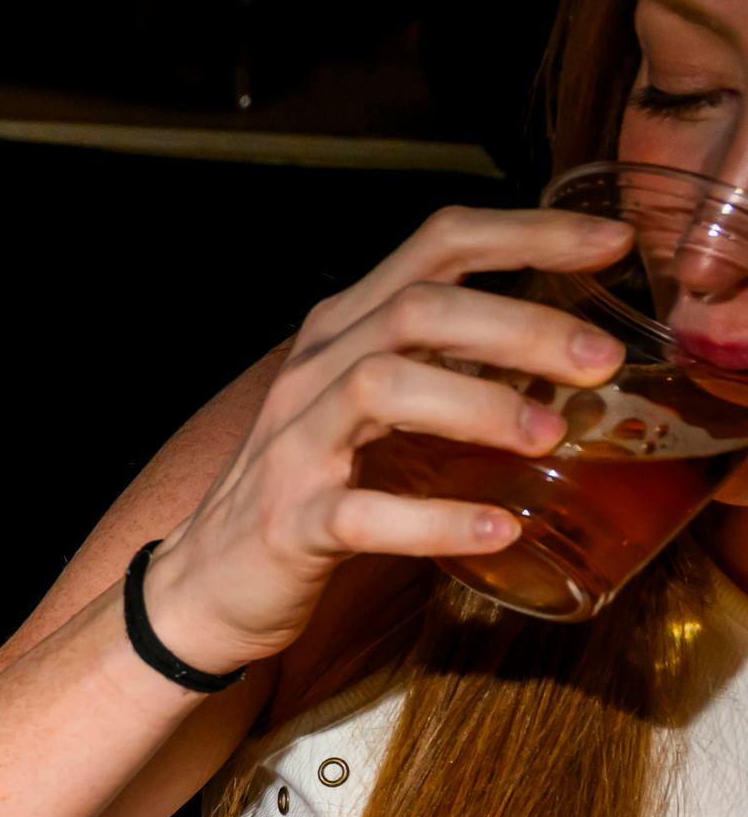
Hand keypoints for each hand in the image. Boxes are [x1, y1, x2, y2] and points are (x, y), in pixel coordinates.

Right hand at [149, 206, 634, 671]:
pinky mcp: (287, 525)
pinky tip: (496, 529)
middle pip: (416, 309)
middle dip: (522, 326)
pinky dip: (436, 521)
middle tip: (602, 363)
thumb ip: (443, 365)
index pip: (435, 245)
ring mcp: (292, 448)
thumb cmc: (306, 487)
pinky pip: (362, 513)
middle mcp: (312, 373)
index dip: (528, 233)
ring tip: (550, 438)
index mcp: (341, 332)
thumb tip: (564, 349)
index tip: (612, 243)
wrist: (203, 583)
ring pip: (380, 386)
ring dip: (481, 406)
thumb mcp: (368, 406)